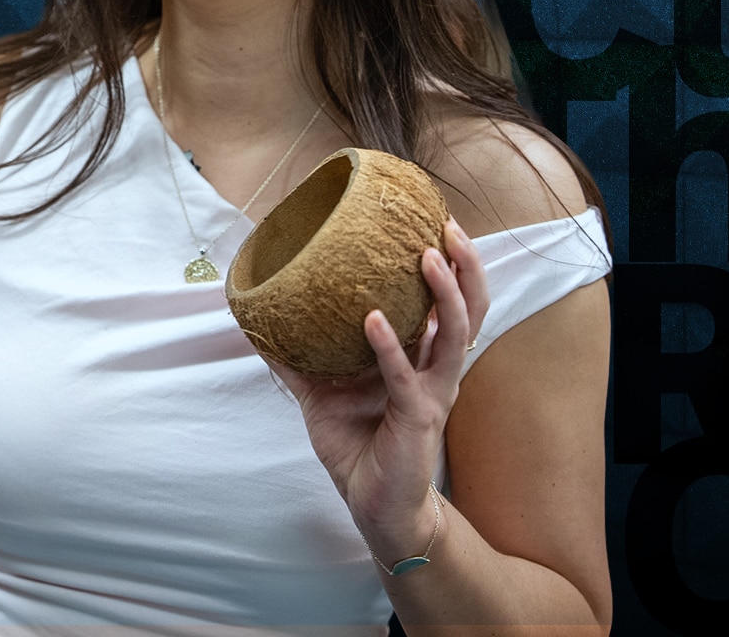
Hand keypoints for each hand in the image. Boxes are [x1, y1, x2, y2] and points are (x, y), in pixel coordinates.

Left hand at [264, 217, 489, 561]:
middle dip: (466, 266)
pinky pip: (405, 375)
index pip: (453, 301)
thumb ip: (297, 359)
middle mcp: (438, 369)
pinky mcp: (417, 417)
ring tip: (426, 257)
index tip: (440, 220)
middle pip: (471, 307)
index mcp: (425, 358)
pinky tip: (372, 320)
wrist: (375, 506)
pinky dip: (389, 346)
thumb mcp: (322, 395)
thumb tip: (257, 324)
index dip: (455, 262)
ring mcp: (433, 392)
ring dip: (444, 293)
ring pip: (455, 334)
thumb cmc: (357, 447)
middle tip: (448, 226)